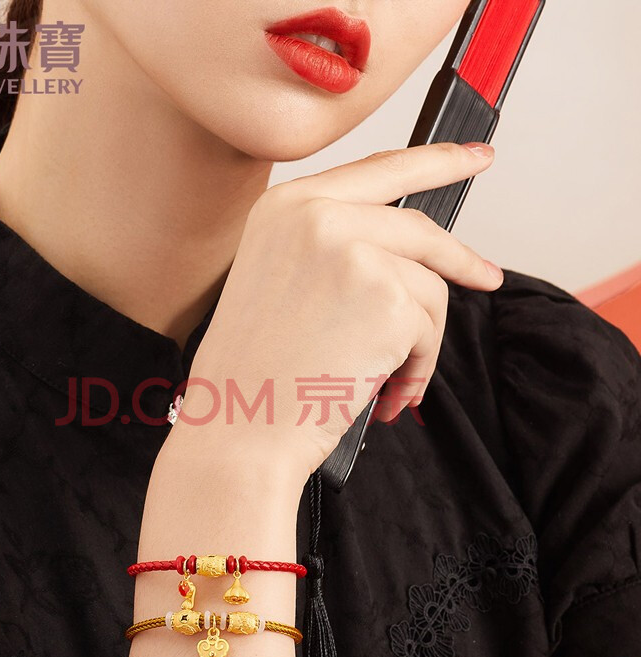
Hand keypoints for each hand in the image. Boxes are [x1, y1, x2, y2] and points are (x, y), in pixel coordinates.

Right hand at [171, 141, 502, 481]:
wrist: (240, 428)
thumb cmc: (254, 371)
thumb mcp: (276, 281)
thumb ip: (331, 245)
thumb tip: (404, 249)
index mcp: (285, 206)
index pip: (379, 169)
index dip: (437, 160)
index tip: (474, 157)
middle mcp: (318, 216)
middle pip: (420, 227)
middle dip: (461, 259)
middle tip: (486, 276)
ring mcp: (354, 251)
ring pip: (429, 285)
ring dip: (420, 339)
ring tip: (386, 378)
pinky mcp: (386, 296)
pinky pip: (430, 326)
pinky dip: (417, 366)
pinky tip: (384, 392)